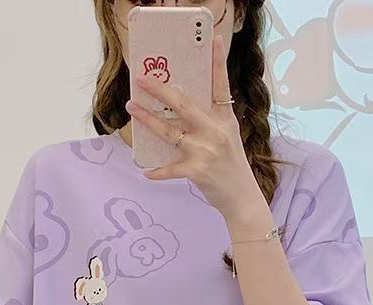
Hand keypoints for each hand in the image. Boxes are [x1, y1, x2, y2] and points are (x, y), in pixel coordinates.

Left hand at [125, 34, 264, 220]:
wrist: (241, 196)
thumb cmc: (231, 165)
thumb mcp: (227, 136)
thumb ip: (209, 121)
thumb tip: (180, 106)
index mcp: (224, 119)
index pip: (221, 85)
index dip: (218, 61)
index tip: (216, 39)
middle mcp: (215, 131)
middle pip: (183, 105)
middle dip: (160, 90)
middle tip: (142, 79)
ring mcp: (205, 151)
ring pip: (169, 132)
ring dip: (147, 120)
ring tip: (131, 108)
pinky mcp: (197, 171)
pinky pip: (170, 169)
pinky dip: (157, 172)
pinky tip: (146, 172)